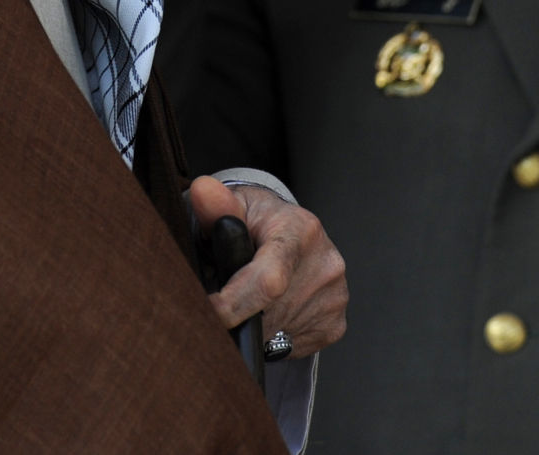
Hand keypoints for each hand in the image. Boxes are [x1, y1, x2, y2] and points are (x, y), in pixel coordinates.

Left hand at [187, 174, 347, 358]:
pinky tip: (269, 311)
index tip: (207, 310)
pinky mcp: (335, 323)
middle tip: (223, 300)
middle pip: (267, 314)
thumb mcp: (232, 208)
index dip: (232, 303)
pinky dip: (272, 337)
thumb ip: (216, 207)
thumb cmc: (251, 222)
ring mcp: (335, 296)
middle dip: (237, 315)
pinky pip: (290, 346)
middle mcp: (326, 263)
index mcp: (301, 229)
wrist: (285, 233)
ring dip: (253, 328)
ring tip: (247, 300)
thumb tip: (203, 190)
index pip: (268, 281)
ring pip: (276, 333)